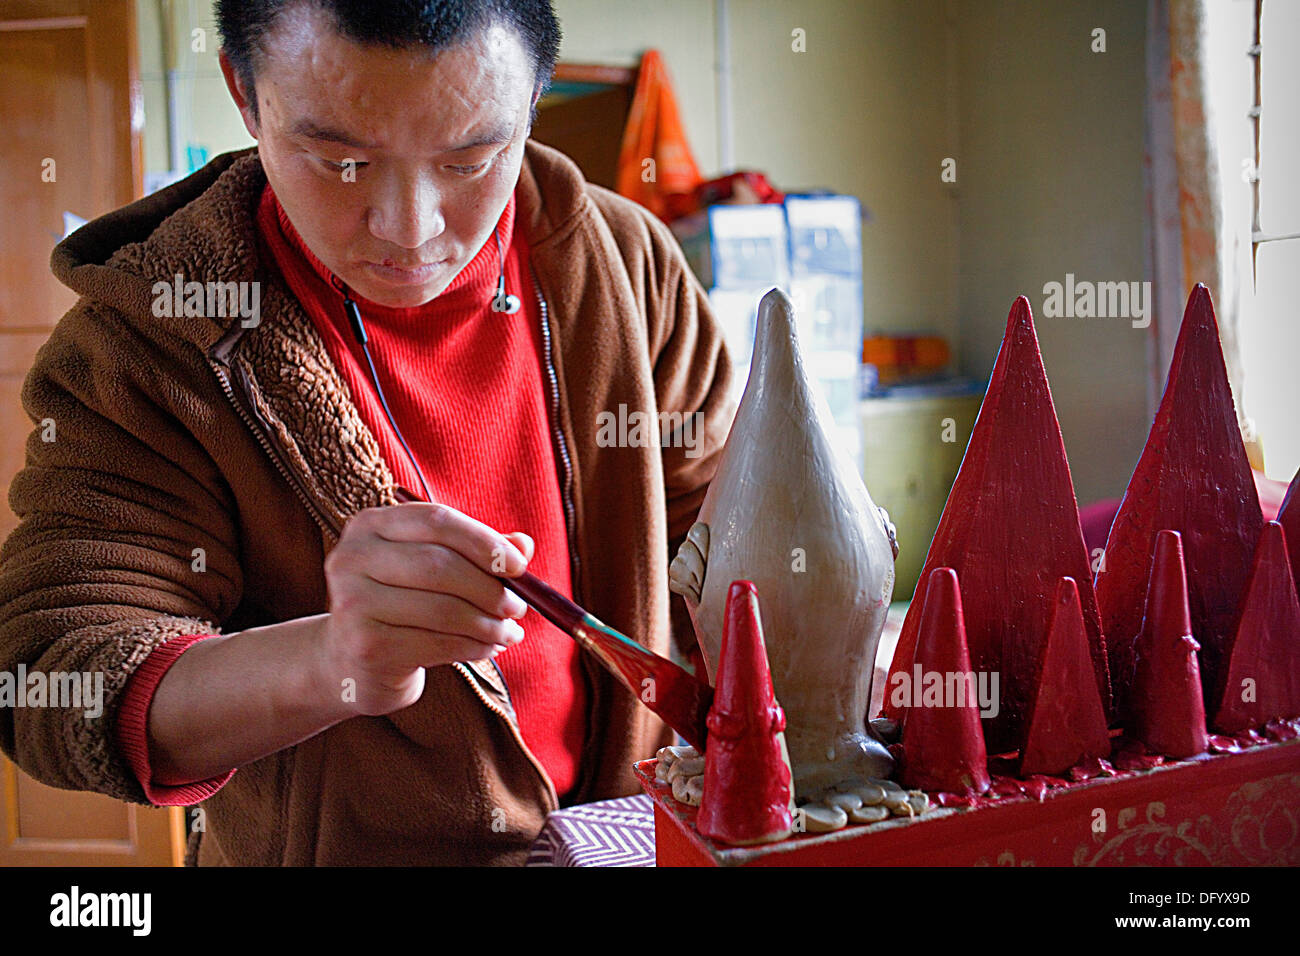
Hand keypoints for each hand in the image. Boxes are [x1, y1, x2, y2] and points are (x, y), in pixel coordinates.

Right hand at [319, 501, 534, 715]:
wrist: (349, 661)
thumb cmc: (402, 605)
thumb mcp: (434, 569)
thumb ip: (476, 552)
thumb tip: (524, 544)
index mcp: (370, 525)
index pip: (436, 520)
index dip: (484, 542)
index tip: (519, 566)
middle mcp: (352, 558)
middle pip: (440, 565)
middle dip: (490, 588)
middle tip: (519, 607)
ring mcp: (353, 604)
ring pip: (442, 609)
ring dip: (488, 623)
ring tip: (508, 632)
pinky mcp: (366, 646)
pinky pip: (437, 644)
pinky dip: (474, 647)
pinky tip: (487, 648)